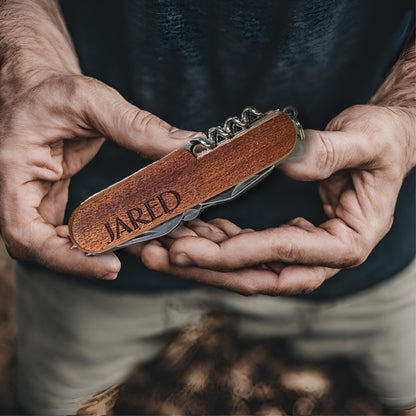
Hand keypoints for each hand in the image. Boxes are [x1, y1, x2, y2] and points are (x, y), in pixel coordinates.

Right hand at [0, 74, 196, 278]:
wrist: (36, 84)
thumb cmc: (52, 87)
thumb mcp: (92, 100)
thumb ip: (137, 124)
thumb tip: (185, 144)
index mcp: (14, 169)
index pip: (24, 232)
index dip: (63, 257)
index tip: (108, 265)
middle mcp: (17, 188)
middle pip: (35, 247)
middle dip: (77, 261)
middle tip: (120, 263)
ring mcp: (32, 194)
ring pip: (49, 241)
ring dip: (84, 252)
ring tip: (124, 248)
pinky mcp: (49, 194)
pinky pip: (64, 226)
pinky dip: (88, 235)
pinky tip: (115, 230)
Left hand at [139, 105, 415, 294]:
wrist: (387, 142)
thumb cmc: (383, 141)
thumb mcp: (367, 140)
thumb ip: (332, 151)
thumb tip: (286, 160)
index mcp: (348, 242)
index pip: (286, 254)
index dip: (240, 252)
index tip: (194, 248)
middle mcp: (321, 256)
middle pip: (257, 275)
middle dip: (207, 268)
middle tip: (161, 255)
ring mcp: (300, 249)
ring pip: (244, 266)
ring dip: (201, 258)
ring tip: (157, 246)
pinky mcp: (283, 237)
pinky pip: (243, 246)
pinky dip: (212, 240)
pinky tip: (184, 229)